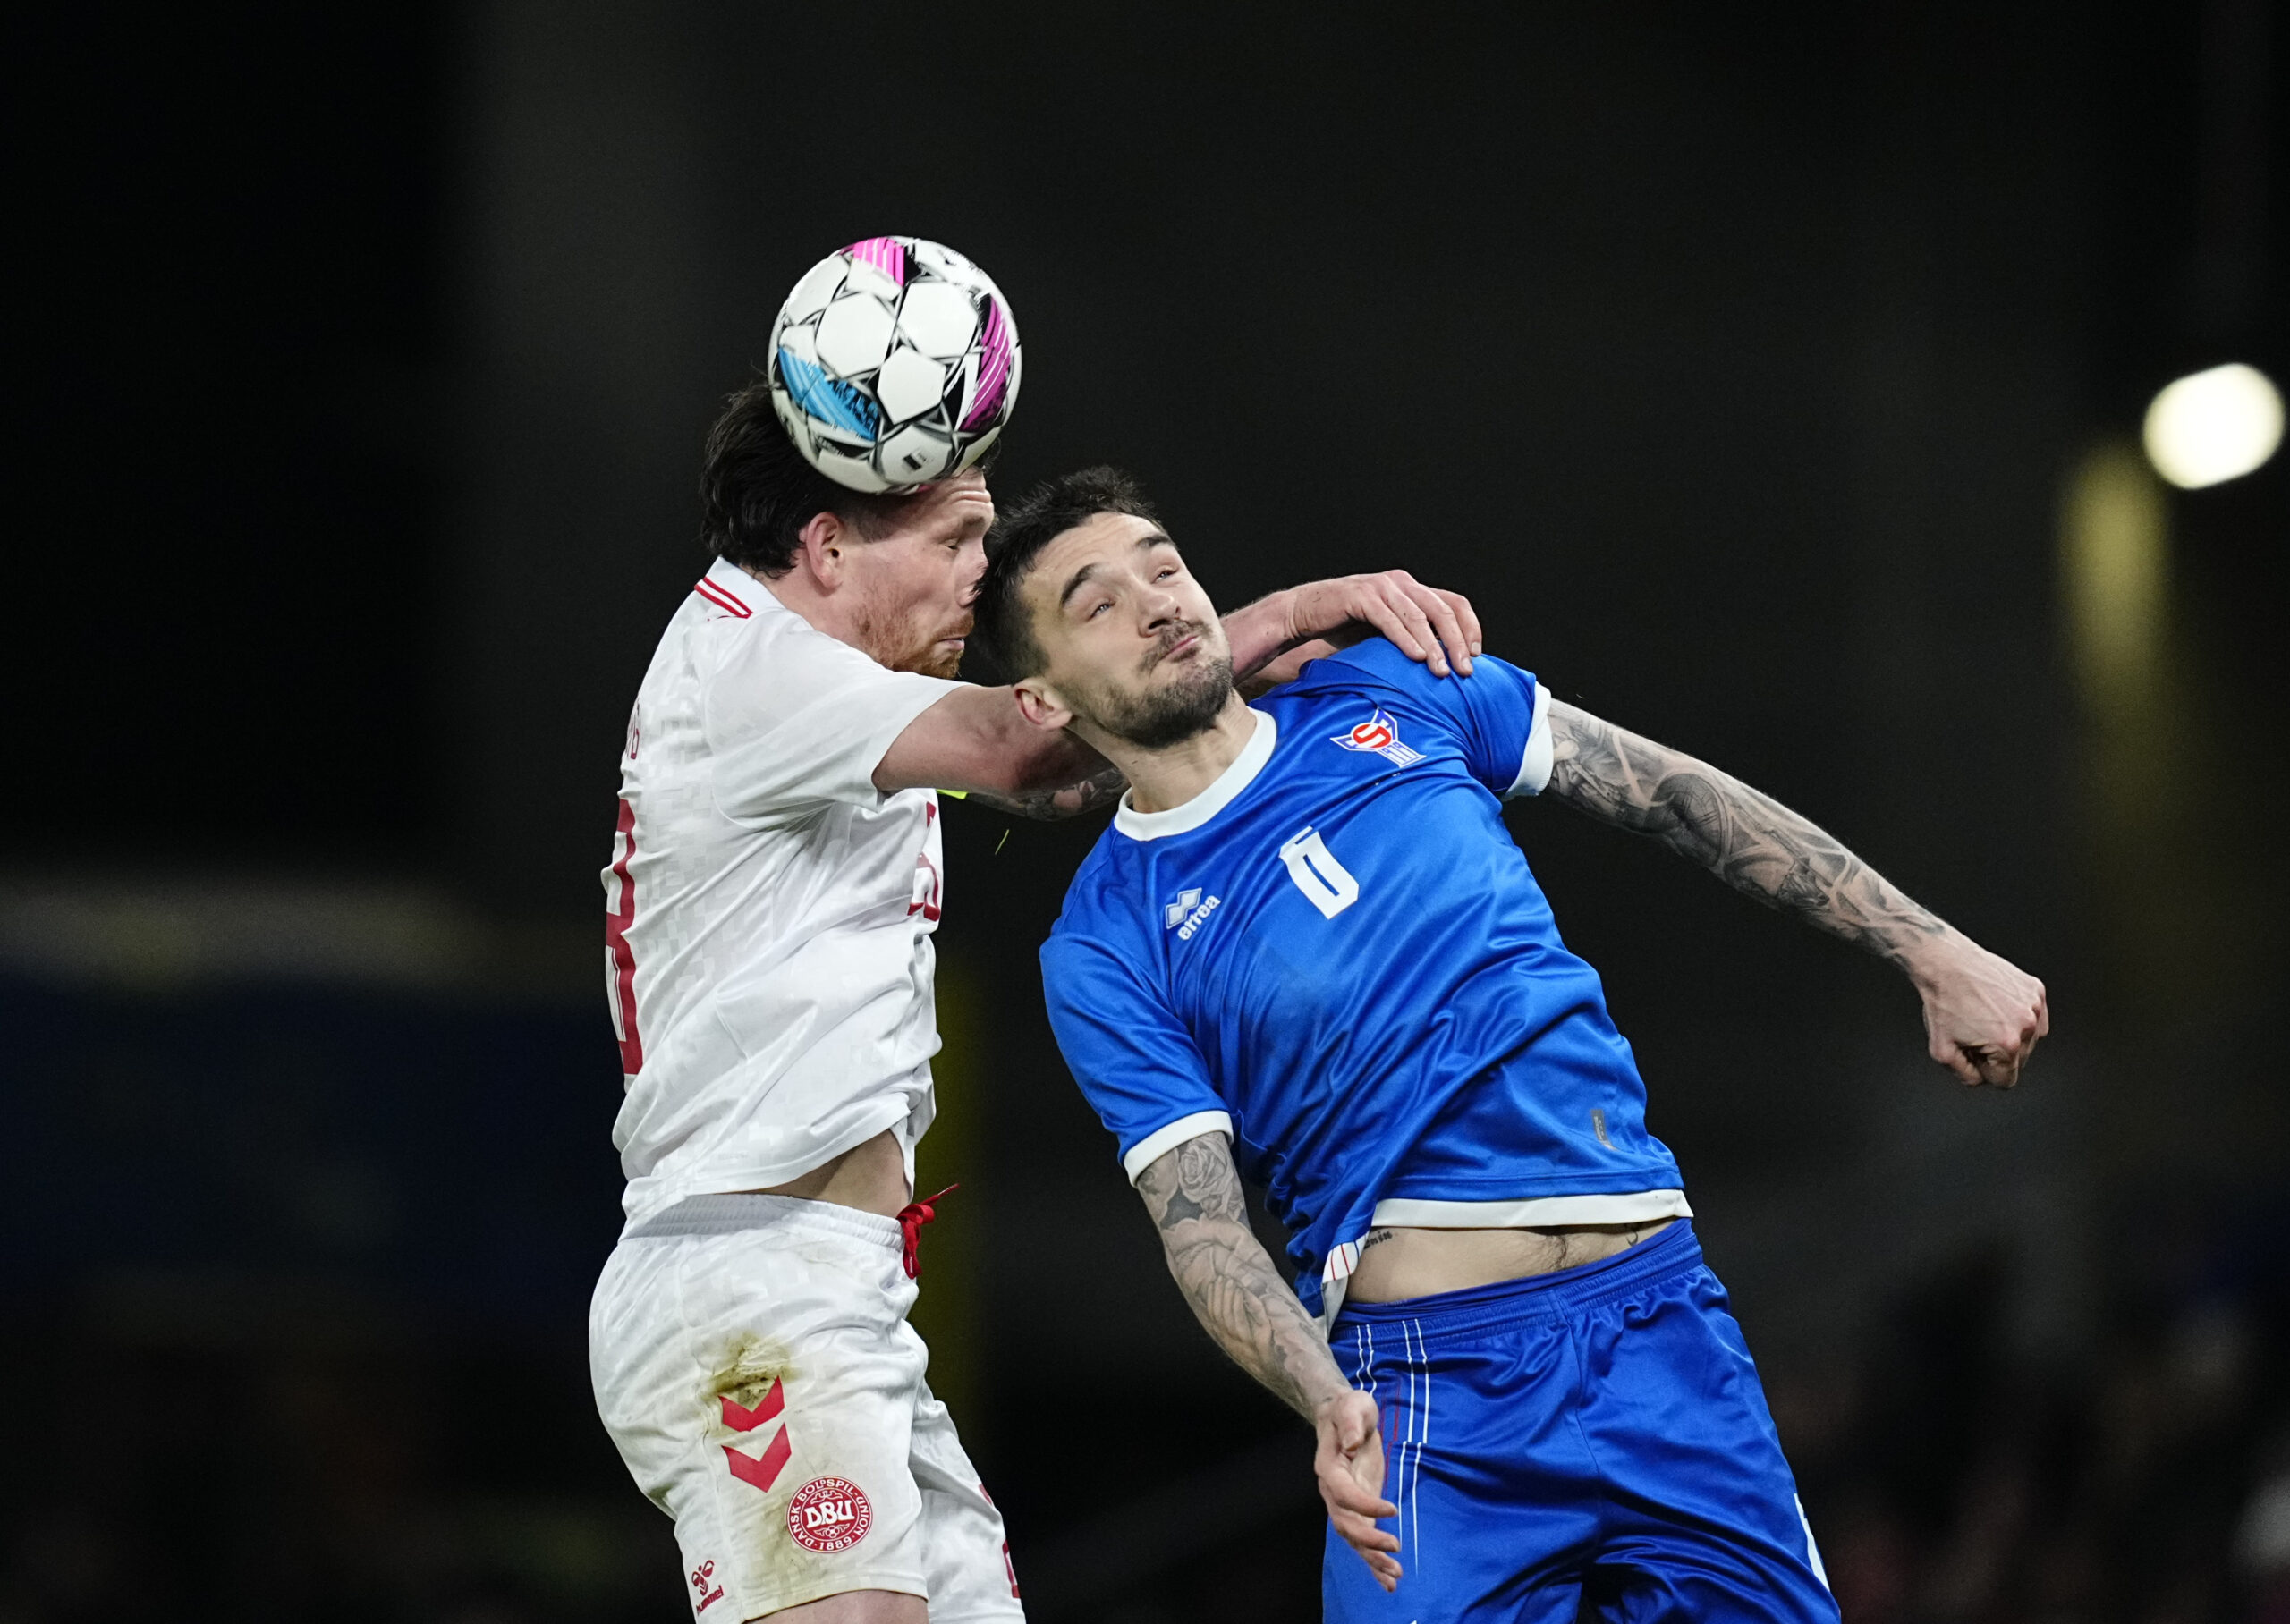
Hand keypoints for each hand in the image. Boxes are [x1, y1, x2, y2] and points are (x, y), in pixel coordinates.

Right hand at [1289, 571, 1480, 676]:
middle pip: (1442, 610)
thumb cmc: (1345, 626)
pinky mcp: (1360, 596)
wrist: (1303, 613)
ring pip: (1418, 616)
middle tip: (1464, 670)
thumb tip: (1446, 663)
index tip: (1476, 655)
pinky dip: (1405, 639)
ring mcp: (1381, 587)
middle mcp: (1401, 583)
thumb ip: (1413, 637)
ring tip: (1442, 670)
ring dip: (1433, 646)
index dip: (1470, 627)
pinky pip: (1389, 619)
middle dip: (1456, 642)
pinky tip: (1417, 657)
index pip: (1453, 602)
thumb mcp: (1387, 631)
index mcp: (1412, 589)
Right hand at [1314, 1388, 1400, 1589]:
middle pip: (1345, 1523)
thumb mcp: (1353, 1406)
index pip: (1344, 1494)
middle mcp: (1332, 1491)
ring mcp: (1344, 1503)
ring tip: (1395, 1575)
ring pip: (1353, 1538)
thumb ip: (1352, 1423)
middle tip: (1396, 1547)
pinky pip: (1362, 1539)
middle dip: (1369, 1540)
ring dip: (1372, 1558)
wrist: (1342, 1416)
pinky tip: (1389, 1580)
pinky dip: (1374, 1561)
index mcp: (1329, 1468)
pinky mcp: (1358, 1509)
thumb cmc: (1349, 1408)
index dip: (1365, 1505)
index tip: (1392, 1509)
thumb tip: (1354, 1444)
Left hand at [1910, 934, 2048, 1087]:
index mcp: (2007, 1045)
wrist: (1945, 963)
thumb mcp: (1941, 1052)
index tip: (1972, 1052)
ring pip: (2029, 1039)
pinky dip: (2018, 1015)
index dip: (1985, 1070)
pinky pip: (2034, 1016)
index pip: (2006, 1081)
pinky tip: (1996, 1004)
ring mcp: (2034, 1005)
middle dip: (1997, 1052)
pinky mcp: (2036, 990)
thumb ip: (1965, 1076)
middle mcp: (2027, 1025)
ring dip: (2010, 1033)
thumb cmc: (1942, 1002)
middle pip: (2019, 1060)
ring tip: (1984, 1015)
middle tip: (1974, 1030)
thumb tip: (1981, 1080)